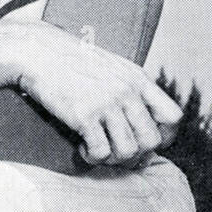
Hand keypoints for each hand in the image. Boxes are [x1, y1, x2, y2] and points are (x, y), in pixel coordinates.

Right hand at [13, 22, 182, 165]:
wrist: (37, 52)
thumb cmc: (71, 62)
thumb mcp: (112, 67)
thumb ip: (132, 89)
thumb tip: (142, 120)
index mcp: (138, 79)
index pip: (173, 117)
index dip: (163, 136)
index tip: (142, 140)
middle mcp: (127, 91)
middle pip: (152, 141)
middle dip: (136, 154)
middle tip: (115, 150)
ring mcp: (106, 103)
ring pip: (128, 152)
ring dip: (112, 159)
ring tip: (97, 149)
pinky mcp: (84, 115)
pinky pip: (101, 153)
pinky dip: (92, 157)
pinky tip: (82, 146)